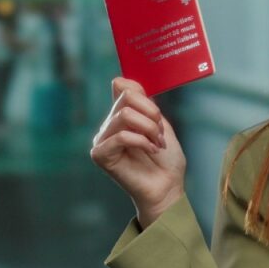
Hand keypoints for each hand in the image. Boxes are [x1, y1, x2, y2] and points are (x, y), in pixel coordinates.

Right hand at [90, 77, 186, 226]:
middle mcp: (109, 125)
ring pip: (125, 115)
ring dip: (150, 129)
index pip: (123, 87)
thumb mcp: (160, 124)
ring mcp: (102, 140)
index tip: (157, 115)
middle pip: (126, 97)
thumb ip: (143, 102)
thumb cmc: (166, 160)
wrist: (168, 187)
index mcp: (121, 116)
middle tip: (160, 133)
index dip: (143, 94)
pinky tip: (151, 151)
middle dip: (151, 113)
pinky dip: (142, 141)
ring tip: (157, 144)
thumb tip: (119, 80)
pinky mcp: (100, 155)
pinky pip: (121, 136)